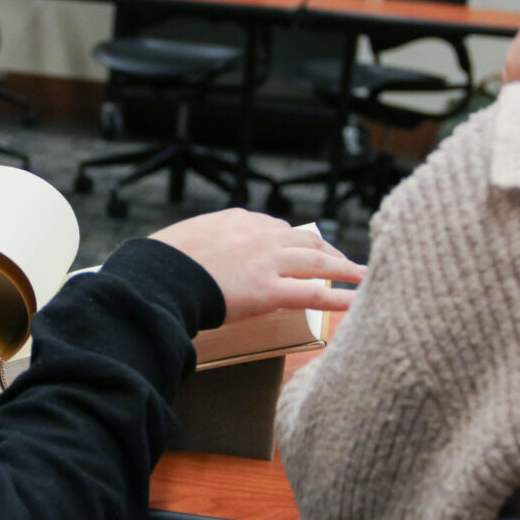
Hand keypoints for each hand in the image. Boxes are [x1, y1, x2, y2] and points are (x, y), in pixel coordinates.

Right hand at [150, 209, 366, 323]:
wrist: (158, 276)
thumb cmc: (161, 262)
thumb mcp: (184, 238)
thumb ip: (203, 241)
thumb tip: (199, 252)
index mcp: (237, 220)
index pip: (277, 228)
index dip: (296, 241)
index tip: (306, 248)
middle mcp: (258, 235)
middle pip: (305, 240)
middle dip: (329, 251)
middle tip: (345, 262)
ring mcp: (266, 262)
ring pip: (316, 262)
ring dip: (344, 269)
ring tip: (361, 275)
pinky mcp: (268, 290)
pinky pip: (312, 293)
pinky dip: (338, 298)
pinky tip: (355, 300)